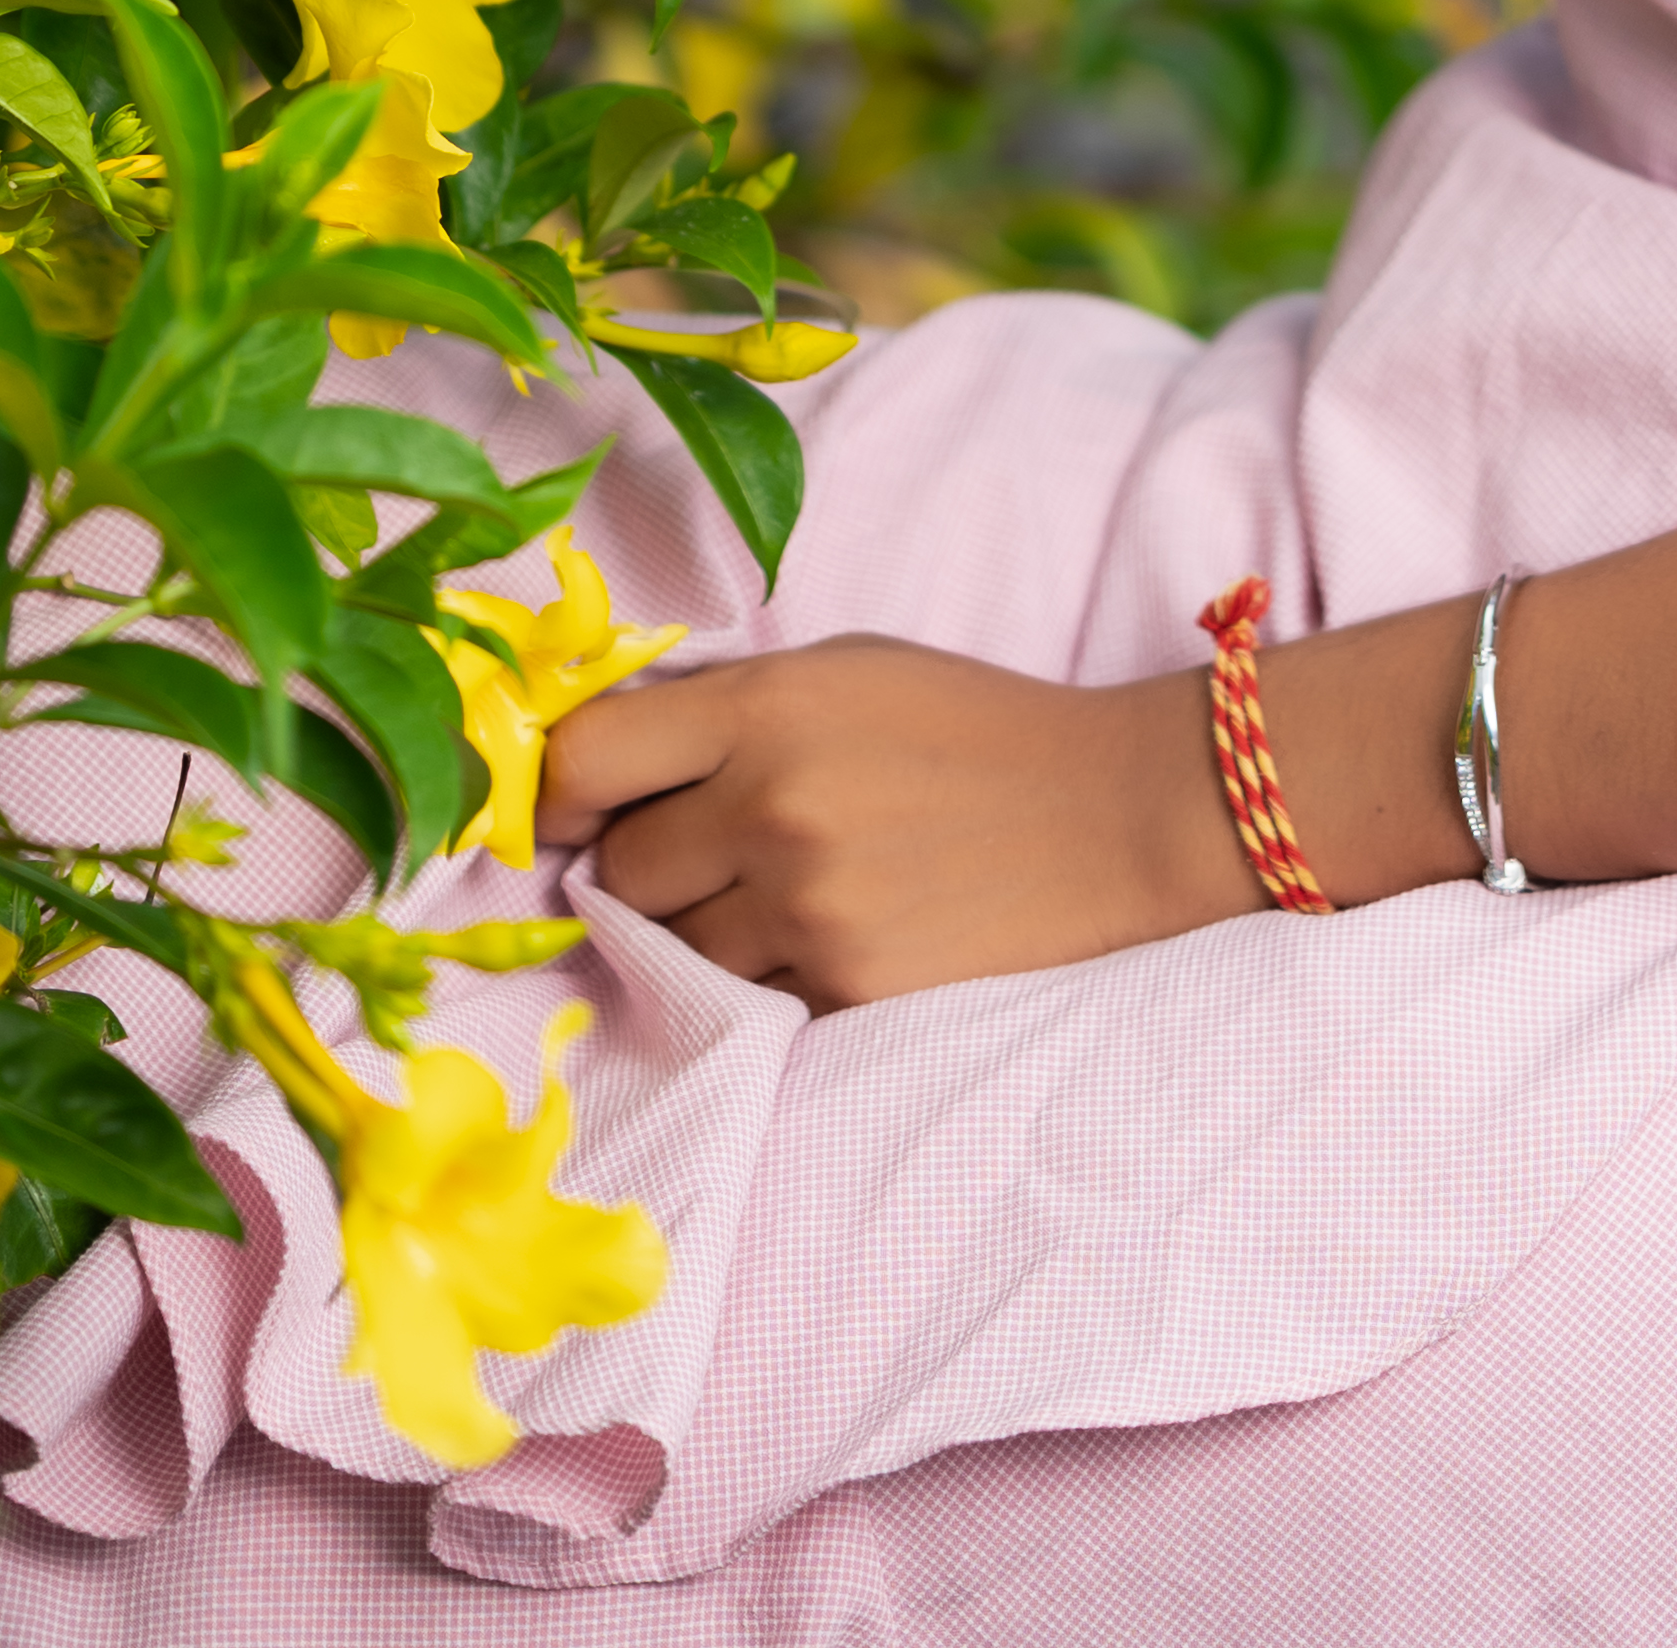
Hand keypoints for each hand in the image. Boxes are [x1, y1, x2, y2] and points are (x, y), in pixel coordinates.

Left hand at [540, 638, 1254, 1008]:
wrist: (1112, 814)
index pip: (585, 760)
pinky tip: (829, 938)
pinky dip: (766, 982)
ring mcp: (809, 910)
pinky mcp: (845, 993)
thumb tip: (589, 776)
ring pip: (673, 952)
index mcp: (767, 708)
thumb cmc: (967, 729)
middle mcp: (773, 807)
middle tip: (710, 856)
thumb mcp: (843, 672)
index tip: (577, 813)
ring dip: (704, 935)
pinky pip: (745, 1004)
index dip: (564, 795)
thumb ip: (721, 712)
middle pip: (620, 873)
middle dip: (648, 871)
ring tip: (784, 897)